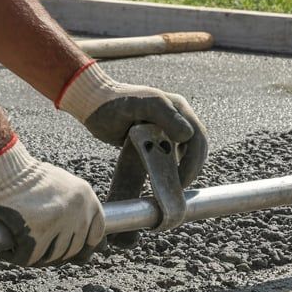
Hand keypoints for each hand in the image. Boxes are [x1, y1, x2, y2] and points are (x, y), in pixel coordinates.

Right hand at [0, 138, 104, 265]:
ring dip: (38, 257)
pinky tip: (9, 251)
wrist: (6, 170)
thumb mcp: (63, 186)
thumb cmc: (29, 177)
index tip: (74, 252)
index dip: (85, 246)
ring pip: (53, 256)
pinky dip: (18, 257)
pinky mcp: (36, 234)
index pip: (96, 233)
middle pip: (74, 248)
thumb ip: (78, 209)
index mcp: (87, 198)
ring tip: (22, 249)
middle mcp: (78, 212)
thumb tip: (100, 245)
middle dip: (57, 254)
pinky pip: (31, 257)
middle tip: (38, 250)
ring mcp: (59, 224)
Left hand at [57, 63, 207, 185]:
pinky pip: (174, 155)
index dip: (193, 160)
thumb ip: (166, 116)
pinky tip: (168, 179)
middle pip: (197, 146)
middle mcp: (178, 117)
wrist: (94, 104)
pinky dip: (174, 168)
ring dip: (186, 169)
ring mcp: (169, 129)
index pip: (197, 137)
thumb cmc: (114, 103)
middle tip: (180, 188)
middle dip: (192, 168)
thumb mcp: (141, 105)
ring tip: (175, 186)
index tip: (181, 179)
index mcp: (178, 108)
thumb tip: (188, 136)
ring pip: (188, 152)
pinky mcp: (158, 139)